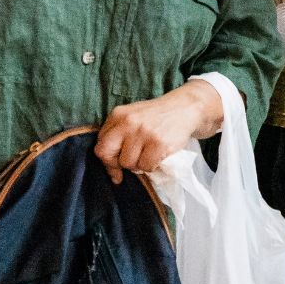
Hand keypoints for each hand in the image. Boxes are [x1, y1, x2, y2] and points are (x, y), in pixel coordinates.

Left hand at [94, 80, 223, 183]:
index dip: (107, 161)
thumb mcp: (131, 118)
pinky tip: (158, 154)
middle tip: (133, 160)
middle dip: (120, 163)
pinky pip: (147, 167)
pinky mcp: (159, 143)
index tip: (116, 168)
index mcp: (118, 115)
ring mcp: (144, 132)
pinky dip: (152, 166)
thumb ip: (117, 139)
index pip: (101, 146)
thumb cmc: (154, 118)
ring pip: (130, 164)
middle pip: (111, 157)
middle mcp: (128, 122)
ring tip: (149, 153)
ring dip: (139, 164)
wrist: (184, 108)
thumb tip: (113, 174)